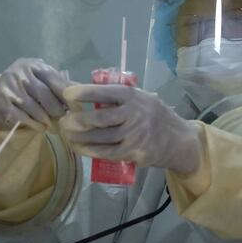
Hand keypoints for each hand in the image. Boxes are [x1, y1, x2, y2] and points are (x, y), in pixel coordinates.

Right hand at [0, 58, 72, 130]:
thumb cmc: (26, 90)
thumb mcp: (41, 81)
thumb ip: (59, 84)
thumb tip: (82, 91)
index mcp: (33, 65)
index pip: (53, 78)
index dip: (66, 94)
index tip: (78, 108)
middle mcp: (19, 73)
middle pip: (44, 94)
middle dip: (57, 109)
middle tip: (65, 119)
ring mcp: (8, 88)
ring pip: (34, 107)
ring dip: (46, 119)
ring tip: (54, 126)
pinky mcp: (1, 104)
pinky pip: (23, 117)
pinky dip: (35, 125)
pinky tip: (41, 128)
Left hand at [60, 84, 202, 174]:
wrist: (178, 140)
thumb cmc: (152, 115)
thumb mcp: (139, 98)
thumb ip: (114, 96)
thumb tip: (78, 90)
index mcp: (133, 96)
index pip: (105, 92)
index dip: (84, 93)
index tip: (66, 94)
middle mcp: (134, 114)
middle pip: (99, 118)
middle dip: (77, 121)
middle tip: (63, 122)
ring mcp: (134, 135)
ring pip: (100, 138)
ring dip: (79, 138)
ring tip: (67, 135)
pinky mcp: (133, 152)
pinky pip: (106, 152)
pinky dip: (89, 150)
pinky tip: (78, 147)